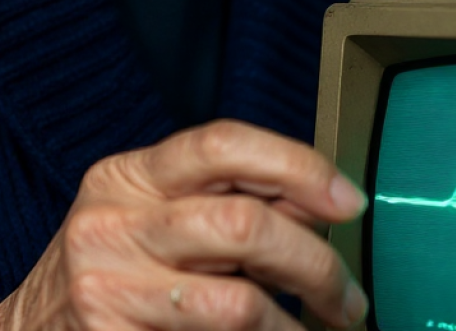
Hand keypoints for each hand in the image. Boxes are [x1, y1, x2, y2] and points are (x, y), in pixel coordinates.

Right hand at [0, 120, 367, 330]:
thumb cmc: (108, 271)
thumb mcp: (148, 216)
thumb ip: (219, 199)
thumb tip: (314, 202)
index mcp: (127, 175)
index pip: (222, 143)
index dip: (297, 165)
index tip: (348, 199)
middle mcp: (112, 222)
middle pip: (243, 222)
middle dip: (316, 262)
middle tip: (347, 294)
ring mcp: (107, 289)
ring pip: (239, 301)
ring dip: (297, 324)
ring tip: (316, 330)